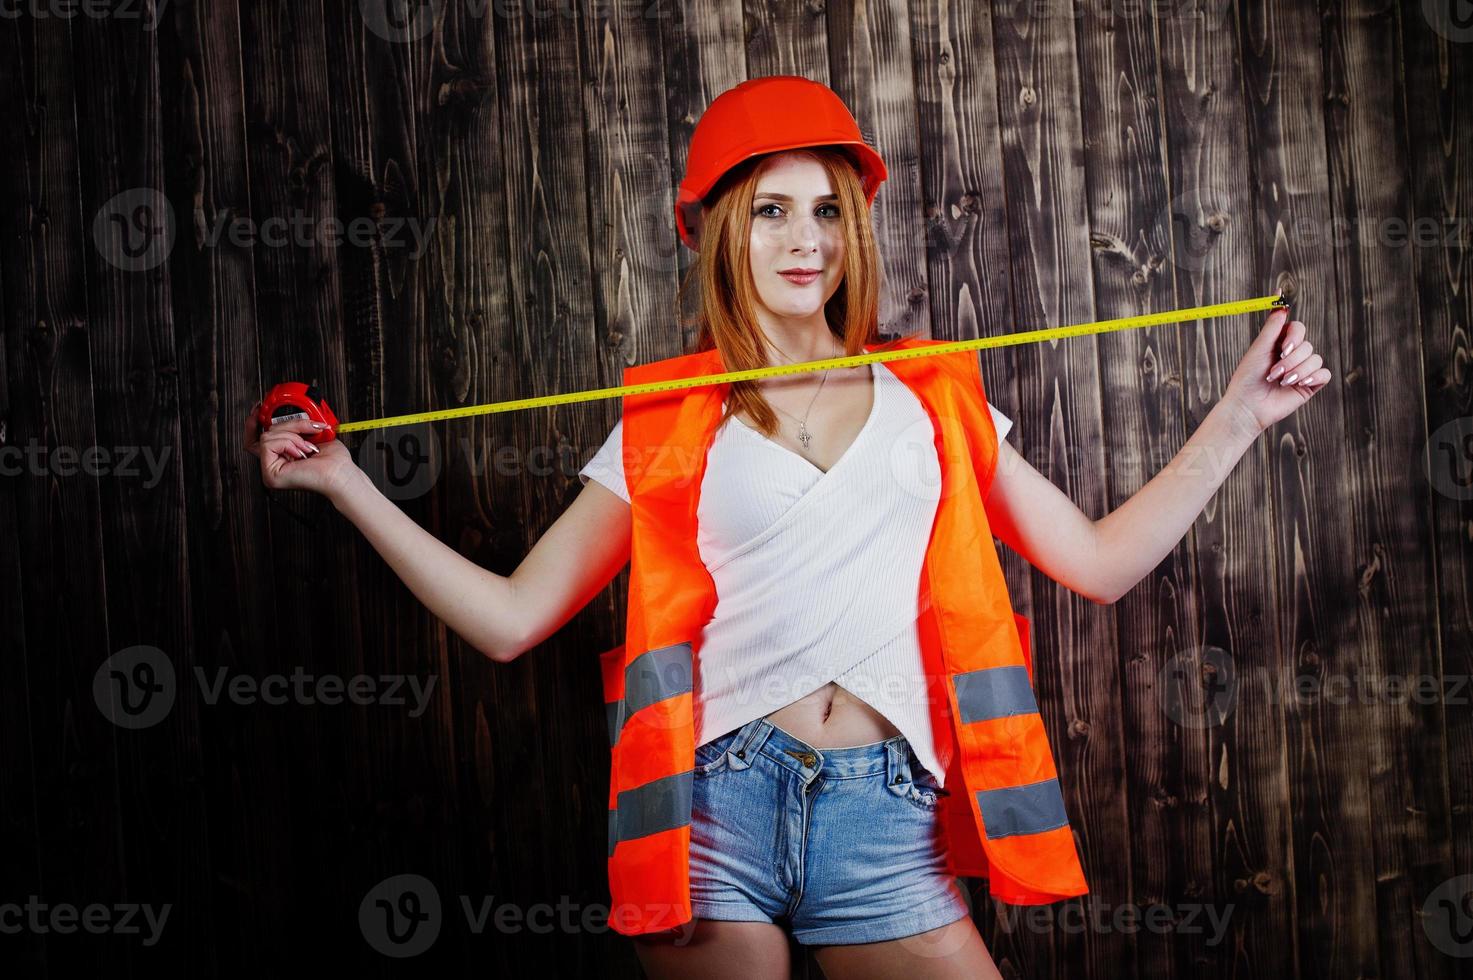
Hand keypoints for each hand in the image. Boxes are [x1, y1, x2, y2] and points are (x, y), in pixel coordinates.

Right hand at [243, 401, 358, 499]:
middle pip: (265, 432)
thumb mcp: (314, 433)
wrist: (340, 473)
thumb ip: (298, 424)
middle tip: (308, 428)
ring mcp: (269, 469)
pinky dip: (288, 443)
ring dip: (293, 436)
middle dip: (289, 425)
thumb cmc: (333, 460)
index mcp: (281, 455)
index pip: (255, 438)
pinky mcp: (270, 473)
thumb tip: (290, 410)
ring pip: (268, 436)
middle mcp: (273, 463)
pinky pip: (268, 444)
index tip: (259, 407)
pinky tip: (301, 452)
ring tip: (307, 447)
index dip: (253, 422)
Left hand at [1222, 307, 1331, 434]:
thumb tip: (1281, 306)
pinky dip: (1313, 377)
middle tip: (1274, 372)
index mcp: (1279, 344)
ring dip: (1298, 370)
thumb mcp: (1258, 350)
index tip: (1283, 344)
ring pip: (1315, 359)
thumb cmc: (1247, 379)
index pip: (1297, 328)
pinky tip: (1299, 384)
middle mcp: (1293, 355)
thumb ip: (1271, 329)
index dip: (1293, 334)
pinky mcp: (1310, 385)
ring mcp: (1303, 370)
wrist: (1248, 407)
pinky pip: (1324, 374)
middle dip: (1290, 359)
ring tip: (1281, 382)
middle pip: (1306, 344)